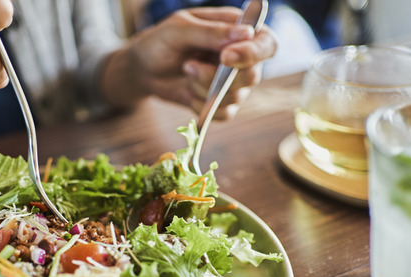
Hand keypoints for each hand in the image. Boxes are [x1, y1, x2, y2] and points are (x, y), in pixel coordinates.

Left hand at [114, 7, 277, 118]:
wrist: (143, 69)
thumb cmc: (161, 41)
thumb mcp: (180, 29)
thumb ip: (211, 32)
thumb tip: (245, 33)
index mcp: (239, 31)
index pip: (266, 44)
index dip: (253, 53)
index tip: (226, 57)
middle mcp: (242, 57)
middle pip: (253, 75)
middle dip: (217, 76)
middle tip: (189, 65)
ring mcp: (233, 82)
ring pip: (235, 96)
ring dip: (204, 88)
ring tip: (185, 70)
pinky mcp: (222, 103)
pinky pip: (224, 113)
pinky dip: (203, 106)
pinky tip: (188, 91)